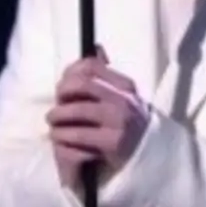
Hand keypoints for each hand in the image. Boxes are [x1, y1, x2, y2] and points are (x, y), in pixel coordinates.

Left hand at [46, 52, 149, 187]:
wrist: (152, 158)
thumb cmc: (130, 125)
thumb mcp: (123, 98)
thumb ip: (106, 77)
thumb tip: (96, 48)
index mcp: (125, 86)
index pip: (91, 66)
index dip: (69, 74)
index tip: (61, 87)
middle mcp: (124, 100)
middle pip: (81, 85)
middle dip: (61, 95)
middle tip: (54, 109)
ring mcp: (119, 121)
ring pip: (76, 111)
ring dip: (57, 120)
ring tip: (53, 127)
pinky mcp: (113, 143)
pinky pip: (78, 136)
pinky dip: (63, 138)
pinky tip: (60, 141)